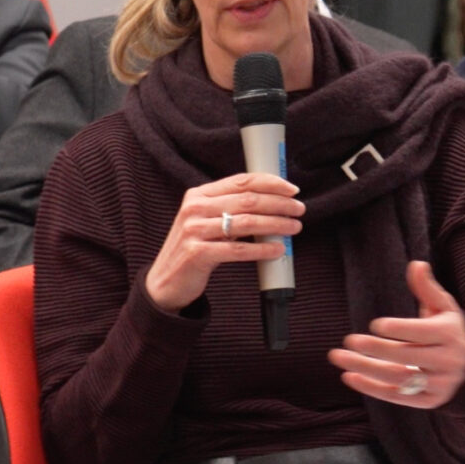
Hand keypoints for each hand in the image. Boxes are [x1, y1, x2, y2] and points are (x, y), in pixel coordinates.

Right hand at [143, 173, 303, 312]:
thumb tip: (273, 205)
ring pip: (246, 222)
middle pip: (247, 200)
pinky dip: (262, 249)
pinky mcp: (197, 253)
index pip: (241, 181)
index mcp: (198, 195)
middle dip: (279, 204)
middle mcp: (195, 208)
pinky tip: (278, 250)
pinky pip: (238, 249)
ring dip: (276, 224)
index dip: (270, 183)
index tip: (292, 189)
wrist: (165, 282)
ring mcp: (194, 230)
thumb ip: (230, 210)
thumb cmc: (193, 250)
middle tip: (299, 210)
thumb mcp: (205, 222)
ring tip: (294, 228)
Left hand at [331, 261, 464, 409]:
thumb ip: (427, 289)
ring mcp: (438, 384)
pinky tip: (350, 377)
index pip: (422, 333)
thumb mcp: (444, 309)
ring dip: (366, 369)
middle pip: (407, 356)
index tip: (375, 325)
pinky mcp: (429, 401)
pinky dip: (372, 389)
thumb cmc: (449, 332)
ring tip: (339, 357)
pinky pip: (398, 397)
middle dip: (376, 349)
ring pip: (398, 377)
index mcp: (449, 334)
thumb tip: (416, 264)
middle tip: (349, 340)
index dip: (399, 329)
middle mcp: (447, 361)